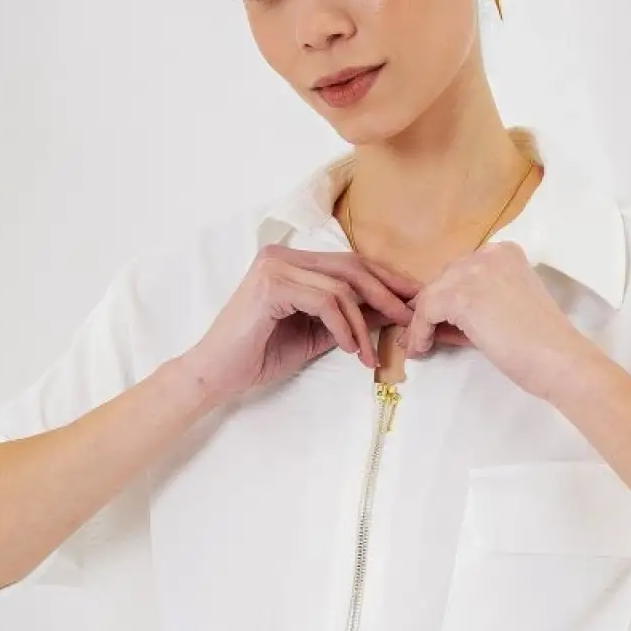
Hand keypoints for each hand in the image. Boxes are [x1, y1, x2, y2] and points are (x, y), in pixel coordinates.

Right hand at [180, 244, 419, 404]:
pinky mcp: (270, 284)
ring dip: (364, 323)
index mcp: (293, 262)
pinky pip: (324, 301)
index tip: (413, 301)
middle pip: (351, 267)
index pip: (350, 263)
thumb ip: (349, 319)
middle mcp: (282, 255)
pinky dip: (344, 326)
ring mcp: (274, 266)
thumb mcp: (317, 335)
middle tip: (410, 320)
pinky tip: (350, 349)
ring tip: (369, 354)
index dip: (386, 280)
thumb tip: (390, 312)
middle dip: (386, 293)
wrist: (217, 375)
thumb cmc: (260, 355)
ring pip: (341, 286)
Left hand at [397, 240, 586, 401]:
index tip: (439, 323)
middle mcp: (488, 254)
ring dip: (421, 323)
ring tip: (421, 346)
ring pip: (430, 296)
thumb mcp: (507, 310)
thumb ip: (479, 305)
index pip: (462, 272)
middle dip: (433, 309)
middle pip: (443, 281)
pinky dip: (419, 332)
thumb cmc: (541, 344)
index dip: (447, 299)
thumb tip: (440, 319)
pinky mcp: (460, 296)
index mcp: (504, 253)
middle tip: (424, 336)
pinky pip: (425, 313)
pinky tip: (422, 349)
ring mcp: (473, 272)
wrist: (559, 359)